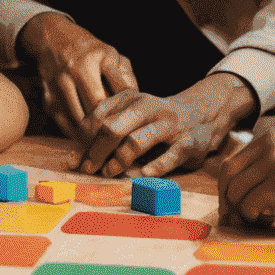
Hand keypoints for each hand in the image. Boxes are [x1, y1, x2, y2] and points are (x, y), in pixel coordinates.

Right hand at [18, 14, 136, 139]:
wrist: (53, 37)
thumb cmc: (90, 51)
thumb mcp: (113, 55)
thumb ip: (127, 78)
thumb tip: (137, 107)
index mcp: (101, 56)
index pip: (122, 89)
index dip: (131, 110)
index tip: (138, 128)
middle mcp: (79, 68)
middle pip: (98, 107)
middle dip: (110, 128)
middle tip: (121, 145)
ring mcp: (60, 81)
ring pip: (79, 118)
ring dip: (92, 136)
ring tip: (105, 149)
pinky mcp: (47, 94)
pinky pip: (63, 121)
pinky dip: (75, 134)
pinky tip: (85, 142)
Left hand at [77, 73, 256, 175]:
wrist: (201, 113)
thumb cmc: (155, 120)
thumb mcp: (130, 115)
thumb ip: (105, 131)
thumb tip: (74, 157)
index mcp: (129, 98)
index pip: (98, 116)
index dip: (83, 139)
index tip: (75, 157)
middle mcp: (147, 107)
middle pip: (113, 128)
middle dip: (96, 151)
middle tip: (87, 169)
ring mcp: (168, 125)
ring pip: (136, 142)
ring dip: (119, 161)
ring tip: (109, 172)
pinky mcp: (187, 143)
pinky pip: (167, 158)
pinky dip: (152, 169)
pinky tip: (140, 175)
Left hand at [218, 127, 274, 226]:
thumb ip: (265, 163)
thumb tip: (232, 188)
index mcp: (269, 138)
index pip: (232, 162)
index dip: (227, 185)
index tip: (231, 203)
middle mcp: (268, 147)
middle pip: (228, 175)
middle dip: (227, 199)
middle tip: (234, 216)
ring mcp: (273, 166)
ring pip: (235, 192)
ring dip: (242, 211)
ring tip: (261, 217)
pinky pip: (249, 205)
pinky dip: (253, 216)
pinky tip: (270, 219)